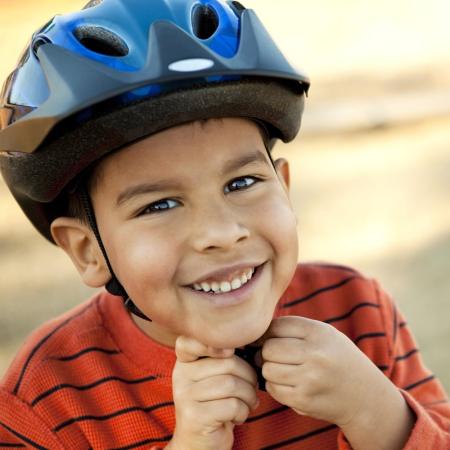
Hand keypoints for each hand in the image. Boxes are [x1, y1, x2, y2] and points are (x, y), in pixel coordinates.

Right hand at [168, 336, 258, 449]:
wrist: (200, 444)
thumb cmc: (215, 405)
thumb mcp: (214, 378)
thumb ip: (223, 359)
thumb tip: (248, 343)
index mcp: (185, 362)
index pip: (190, 341)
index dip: (212, 342)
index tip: (230, 352)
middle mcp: (180, 376)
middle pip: (227, 363)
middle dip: (249, 377)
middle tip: (252, 389)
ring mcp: (185, 396)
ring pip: (231, 384)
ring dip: (249, 396)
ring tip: (248, 403)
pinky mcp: (194, 416)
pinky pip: (231, 405)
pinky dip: (243, 411)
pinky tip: (238, 417)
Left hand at [259, 316, 402, 428]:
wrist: (364, 395)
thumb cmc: (336, 358)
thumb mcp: (324, 334)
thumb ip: (293, 328)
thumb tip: (255, 333)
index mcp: (318, 332)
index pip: (276, 326)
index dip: (267, 332)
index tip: (269, 339)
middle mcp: (315, 354)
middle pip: (268, 348)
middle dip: (266, 352)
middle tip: (273, 356)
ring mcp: (309, 378)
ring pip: (267, 369)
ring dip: (269, 370)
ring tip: (283, 369)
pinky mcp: (304, 400)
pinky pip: (273, 389)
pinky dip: (275, 386)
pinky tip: (288, 383)